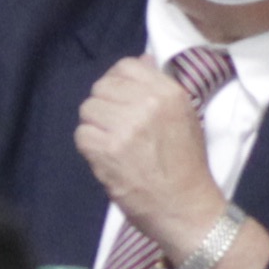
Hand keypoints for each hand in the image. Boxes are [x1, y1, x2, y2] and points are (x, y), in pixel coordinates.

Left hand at [73, 54, 228, 262]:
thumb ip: (160, 88)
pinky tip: (106, 157)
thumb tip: (140, 61)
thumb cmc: (186, 165)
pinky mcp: (107, 151)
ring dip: (95, 127)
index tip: (121, 100)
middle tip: (115, 127)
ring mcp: (125, 127)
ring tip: (111, 143)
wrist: (185, 207)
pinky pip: (82, 135)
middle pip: (102, 87)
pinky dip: (90, 147)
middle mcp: (146, 104)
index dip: (117, 82)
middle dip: (105, 106)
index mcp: (168, 92)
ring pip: (88, 109)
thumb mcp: (186, 116)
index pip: (126, 66)